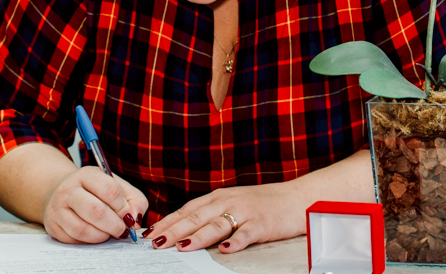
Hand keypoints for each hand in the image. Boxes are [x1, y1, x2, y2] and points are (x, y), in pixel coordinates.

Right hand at [42, 166, 148, 243]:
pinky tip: (94, 235)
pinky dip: (88, 242)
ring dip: (102, 236)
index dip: (123, 207)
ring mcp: (57, 209)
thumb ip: (134, 199)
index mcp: (87, 174)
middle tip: (122, 230)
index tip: (129, 216)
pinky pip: (73, 240)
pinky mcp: (53, 227)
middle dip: (114, 225)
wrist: (65, 193)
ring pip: (82, 229)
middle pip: (96, 211)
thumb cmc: (95, 191)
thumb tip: (136, 220)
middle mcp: (68, 189)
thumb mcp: (116, 186)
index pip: (110, 190)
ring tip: (109, 233)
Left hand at [145, 181, 303, 253]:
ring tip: (183, 247)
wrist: (296, 198)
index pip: (187, 210)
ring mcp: (246, 211)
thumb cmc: (262, 204)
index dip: (168, 222)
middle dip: (175, 231)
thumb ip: (211, 214)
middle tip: (156, 243)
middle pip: (197, 217)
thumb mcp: (233, 203)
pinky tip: (227, 249)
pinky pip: (247, 233)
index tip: (149, 234)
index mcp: (219, 197)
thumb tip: (183, 229)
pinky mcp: (262, 223)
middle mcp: (229, 201)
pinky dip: (236, 241)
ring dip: (198, 236)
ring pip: (217, 224)